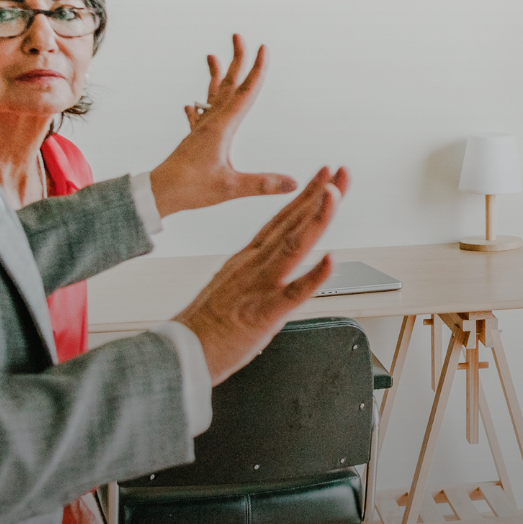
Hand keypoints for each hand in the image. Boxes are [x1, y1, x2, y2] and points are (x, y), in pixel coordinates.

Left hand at [148, 36, 297, 215]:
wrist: (157, 193)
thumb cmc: (191, 189)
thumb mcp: (230, 188)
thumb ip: (262, 184)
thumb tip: (294, 183)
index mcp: (222, 128)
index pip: (246, 93)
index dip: (257, 70)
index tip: (263, 48)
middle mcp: (211, 123)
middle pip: (228, 85)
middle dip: (236, 60)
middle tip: (238, 36)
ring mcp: (201, 130)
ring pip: (212, 97)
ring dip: (216, 76)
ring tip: (211, 56)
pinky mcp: (193, 140)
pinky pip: (198, 117)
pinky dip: (198, 106)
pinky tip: (191, 105)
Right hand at [172, 167, 347, 382]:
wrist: (180, 351)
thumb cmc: (207, 324)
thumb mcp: (232, 284)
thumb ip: (255, 268)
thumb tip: (274, 259)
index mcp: (249, 258)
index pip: (283, 219)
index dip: (306, 195)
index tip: (325, 174)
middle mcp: (255, 265)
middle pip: (293, 224)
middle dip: (321, 195)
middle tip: (342, 171)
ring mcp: (259, 287)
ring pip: (294, 247)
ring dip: (316, 219)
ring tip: (335, 195)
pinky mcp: (263, 314)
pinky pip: (292, 294)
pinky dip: (313, 276)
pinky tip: (330, 261)